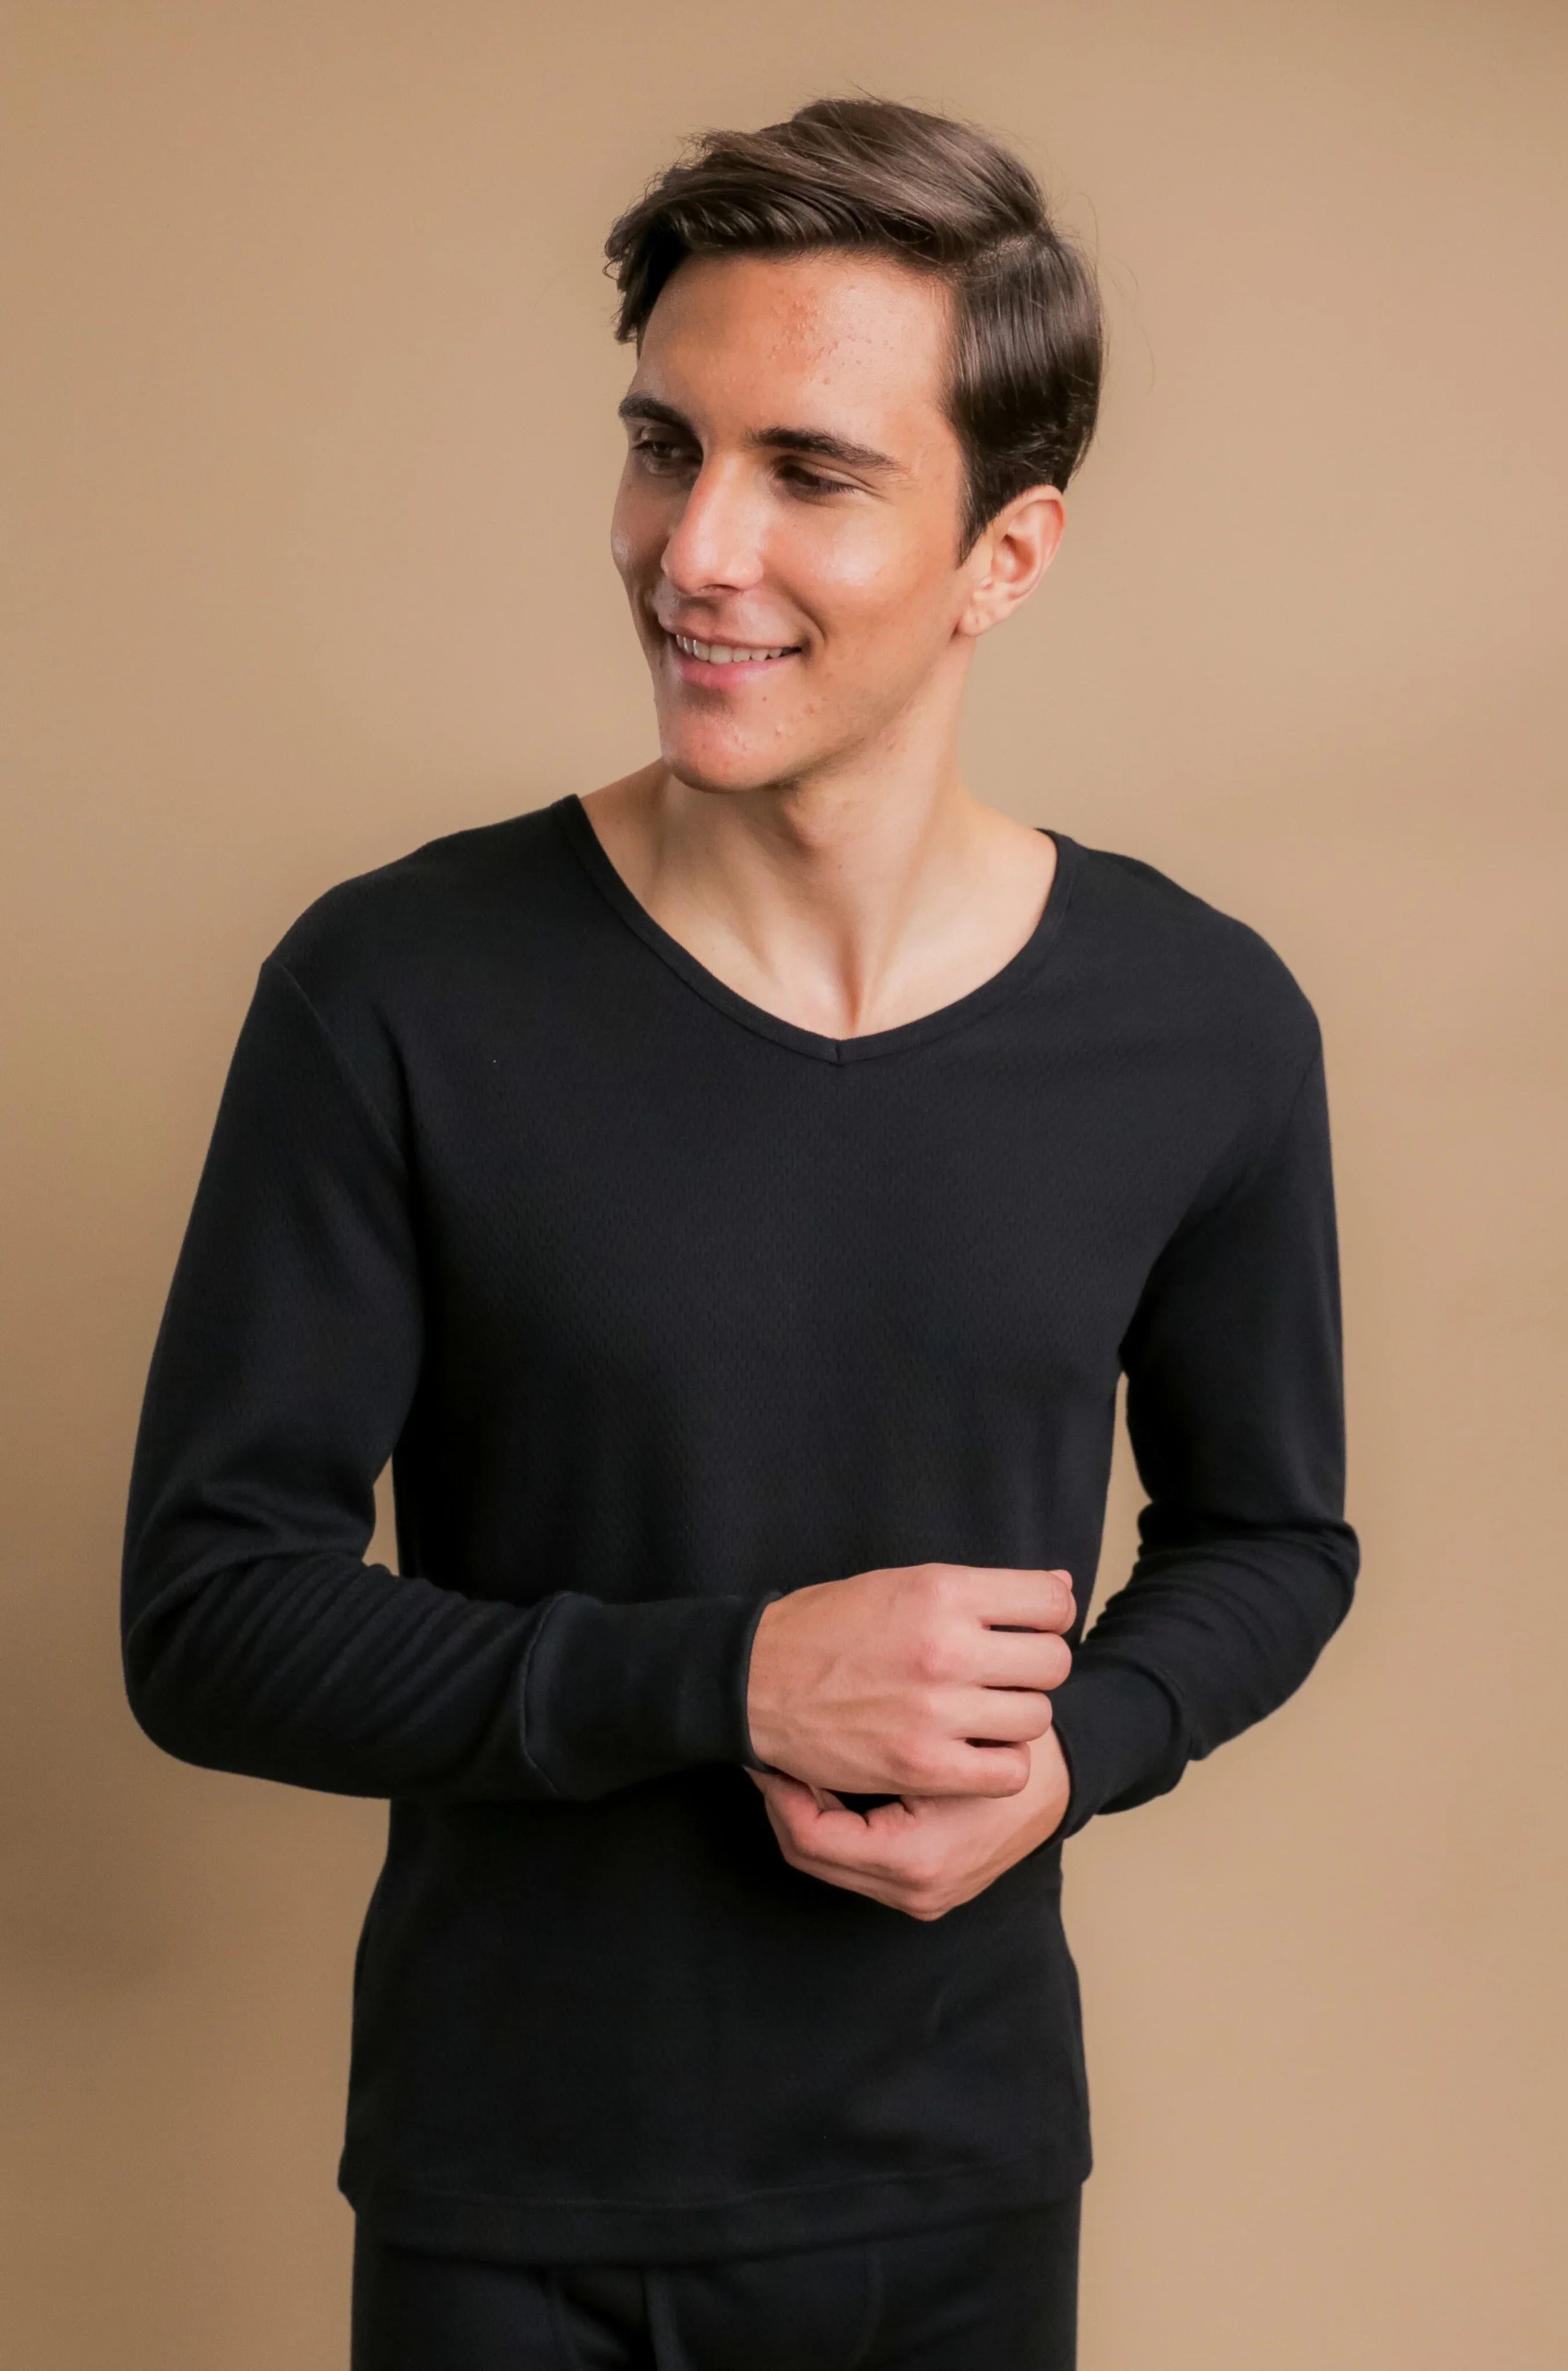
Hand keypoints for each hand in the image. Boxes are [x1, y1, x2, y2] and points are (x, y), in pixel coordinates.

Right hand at [746, 1562, 1074, 1799]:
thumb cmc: (827, 1626)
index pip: (1052, 1603)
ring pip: (1035, 1717)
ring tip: (983, 1711)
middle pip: (1053, 1663)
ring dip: (1017, 1716)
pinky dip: (1000, 1764)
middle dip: (1036, 1668)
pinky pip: (1007, 1771)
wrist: (756, 1680)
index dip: (1050, 1617)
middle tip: (1005, 1674)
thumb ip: (982, 1589)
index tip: (1030, 1629)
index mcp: (942, 1591)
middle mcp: (945, 1647)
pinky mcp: (921, 1764)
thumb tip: (1061, 1587)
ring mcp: (935, 1710)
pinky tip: (975, 1750)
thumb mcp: (903, 1582)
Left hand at [749, 1725, 1071, 1920]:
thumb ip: (877, 1750)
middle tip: (770, 1756)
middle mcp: (915, 1890)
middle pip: (813, 1858)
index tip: (771, 1752)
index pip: (813, 1838)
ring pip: (830, 1863)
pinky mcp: (926, 1888)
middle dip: (785, 1805)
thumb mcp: (940, 1743)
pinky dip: (835, 1825)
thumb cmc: (1003, 1749)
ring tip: (796, 1765)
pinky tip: (830, 1783)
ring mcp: (922, 1896)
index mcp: (916, 1859)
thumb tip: (802, 1737)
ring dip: (807, 1815)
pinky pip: (855, 1862)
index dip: (782, 1793)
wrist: (1056, 1780)